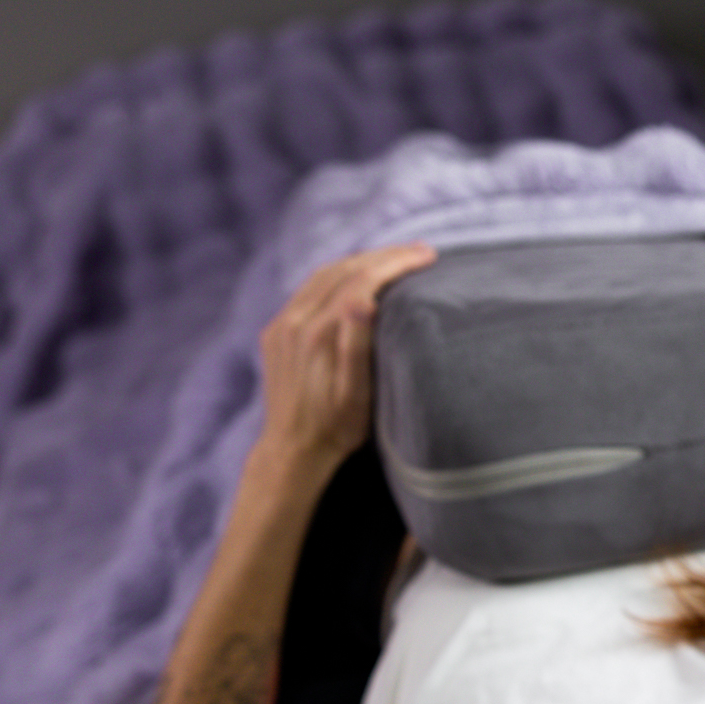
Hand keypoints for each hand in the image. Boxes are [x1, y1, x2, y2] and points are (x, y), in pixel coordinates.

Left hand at [256, 243, 436, 474]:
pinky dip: (338, 276)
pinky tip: (357, 279)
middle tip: (421, 251)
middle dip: (384, 256)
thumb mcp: (356, 397)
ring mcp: (281, 325)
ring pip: (323, 275)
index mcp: (317, 334)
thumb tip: (365, 300)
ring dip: (361, 261)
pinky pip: (308, 290)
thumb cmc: (336, 429)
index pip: (360, 281)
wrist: (292, 451)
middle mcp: (294, 322)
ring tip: (395, 259)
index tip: (428, 256)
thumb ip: (357, 347)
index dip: (396, 264)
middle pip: (343, 269)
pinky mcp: (276, 332)